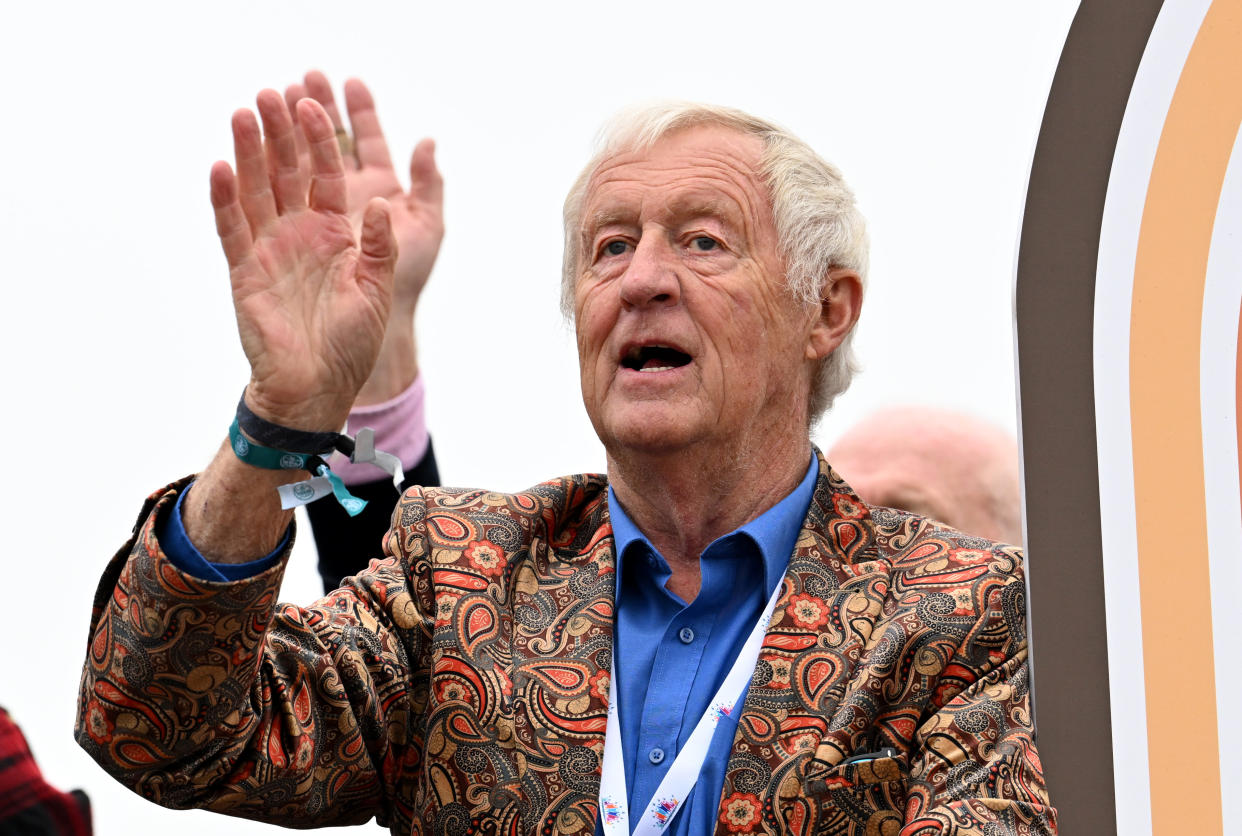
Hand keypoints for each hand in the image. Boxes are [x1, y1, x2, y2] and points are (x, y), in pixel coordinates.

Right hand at [211, 90, 396, 429]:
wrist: (318, 387)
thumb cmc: (353, 344)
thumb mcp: (376, 288)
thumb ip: (378, 245)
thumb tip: (382, 202)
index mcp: (334, 234)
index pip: (324, 176)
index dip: (319, 142)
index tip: (314, 105)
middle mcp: (300, 234)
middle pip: (287, 173)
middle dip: (280, 134)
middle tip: (272, 93)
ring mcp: (270, 249)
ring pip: (256, 191)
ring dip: (248, 153)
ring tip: (242, 112)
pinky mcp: (245, 270)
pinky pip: (233, 229)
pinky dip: (226, 200)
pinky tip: (221, 167)